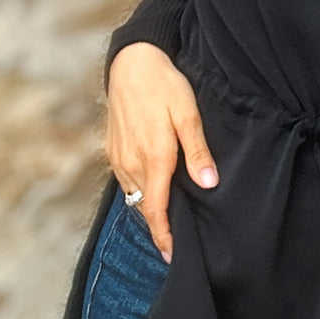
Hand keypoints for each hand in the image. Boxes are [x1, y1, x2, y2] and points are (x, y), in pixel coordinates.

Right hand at [105, 42, 219, 262]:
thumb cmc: (164, 85)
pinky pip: (126, 181)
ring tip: (167, 219)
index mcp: (154, 157)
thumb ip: (197, 151)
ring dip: (149, 208)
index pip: (156, 209)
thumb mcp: (188, 114)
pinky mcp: (112, 150)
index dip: (164, 235)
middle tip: (177, 241)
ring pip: (134, 195)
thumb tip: (208, 183)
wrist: (130, 62)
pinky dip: (139, 191)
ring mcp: (118, 157)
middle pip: (144, 207)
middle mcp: (132, 162)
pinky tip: (152, 188)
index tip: (173, 256)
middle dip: (159, 225)